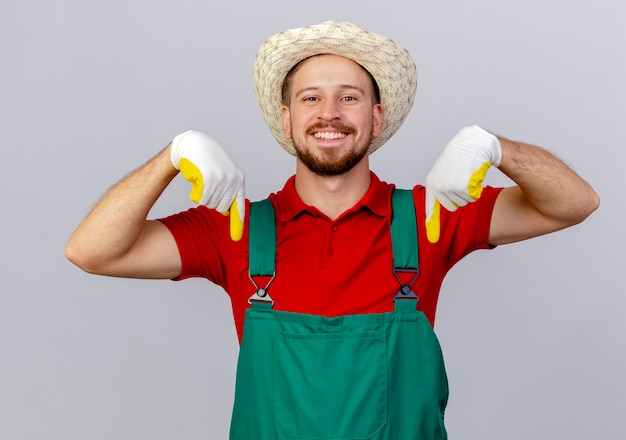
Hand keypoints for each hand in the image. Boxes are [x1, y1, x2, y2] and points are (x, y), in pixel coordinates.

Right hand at [170, 130, 244, 240]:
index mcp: (239, 181)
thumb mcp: (222, 176)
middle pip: (220, 208)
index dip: (237, 224)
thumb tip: (225, 214)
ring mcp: (222, 179)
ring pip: (209, 203)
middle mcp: (233, 180)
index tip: (236, 239)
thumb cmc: (208, 162)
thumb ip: (226, 193)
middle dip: (211, 201)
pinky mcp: (210, 177)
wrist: (194, 145)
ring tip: (202, 179)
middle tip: (206, 186)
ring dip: (202, 195)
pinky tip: (195, 178)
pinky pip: (200, 198)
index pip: (238, 206)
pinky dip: (195, 193)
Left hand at [425, 125, 501, 242]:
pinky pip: (473, 196)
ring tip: (468, 174)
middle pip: (453, 207)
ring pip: (465, 202)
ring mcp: (450, 186)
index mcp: (432, 183)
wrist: (472, 142)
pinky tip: (474, 173)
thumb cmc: (459, 158)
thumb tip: (441, 210)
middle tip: (463, 181)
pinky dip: (477, 188)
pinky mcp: (462, 185)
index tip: (432, 240)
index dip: (432, 223)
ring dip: (469, 191)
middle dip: (460, 198)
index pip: (432, 207)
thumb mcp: (445, 172)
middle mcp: (438, 186)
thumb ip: (441, 189)